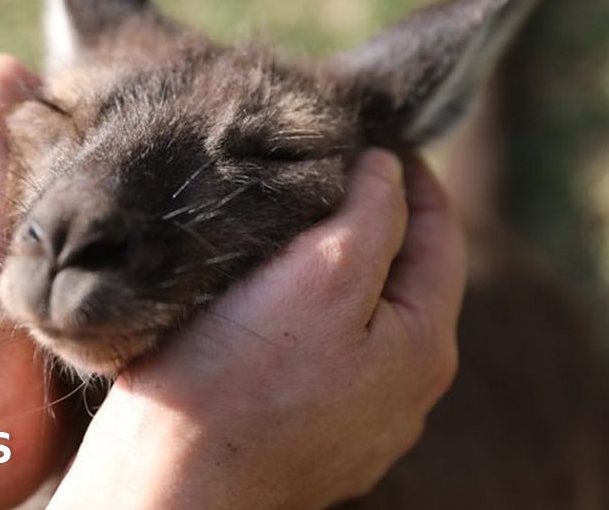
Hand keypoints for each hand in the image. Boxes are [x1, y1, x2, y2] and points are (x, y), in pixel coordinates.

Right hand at [50, 151, 465, 508]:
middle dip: (373, 218)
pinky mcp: (312, 435)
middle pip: (404, 275)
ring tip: (292, 224)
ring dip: (338, 265)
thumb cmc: (236, 381)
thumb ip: (371, 214)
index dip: (408, 173)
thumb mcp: (319, 275)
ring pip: (363, 315)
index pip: (438, 232)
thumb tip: (388, 169)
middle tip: (324, 170)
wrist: (170, 487)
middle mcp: (406, 390)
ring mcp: (361, 420)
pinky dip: (310, 312)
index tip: (368, 134)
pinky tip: (269, 297)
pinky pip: (327, 353)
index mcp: (424, 345)